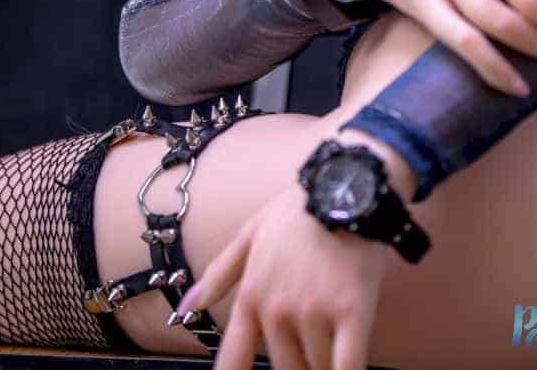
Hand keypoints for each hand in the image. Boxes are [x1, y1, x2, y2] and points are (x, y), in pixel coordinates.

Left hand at [174, 180, 390, 369]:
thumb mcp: (252, 232)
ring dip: (327, 360)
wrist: (346, 184)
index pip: (233, 358)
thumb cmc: (300, 209)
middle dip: (300, 362)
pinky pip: (347, 366)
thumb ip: (219, 275)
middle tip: (313, 333)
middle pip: (287, 368)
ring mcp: (313, 312)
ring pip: (319, 368)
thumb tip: (185, 308)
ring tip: (338, 328)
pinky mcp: (351, 312)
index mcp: (251, 295)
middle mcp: (277, 309)